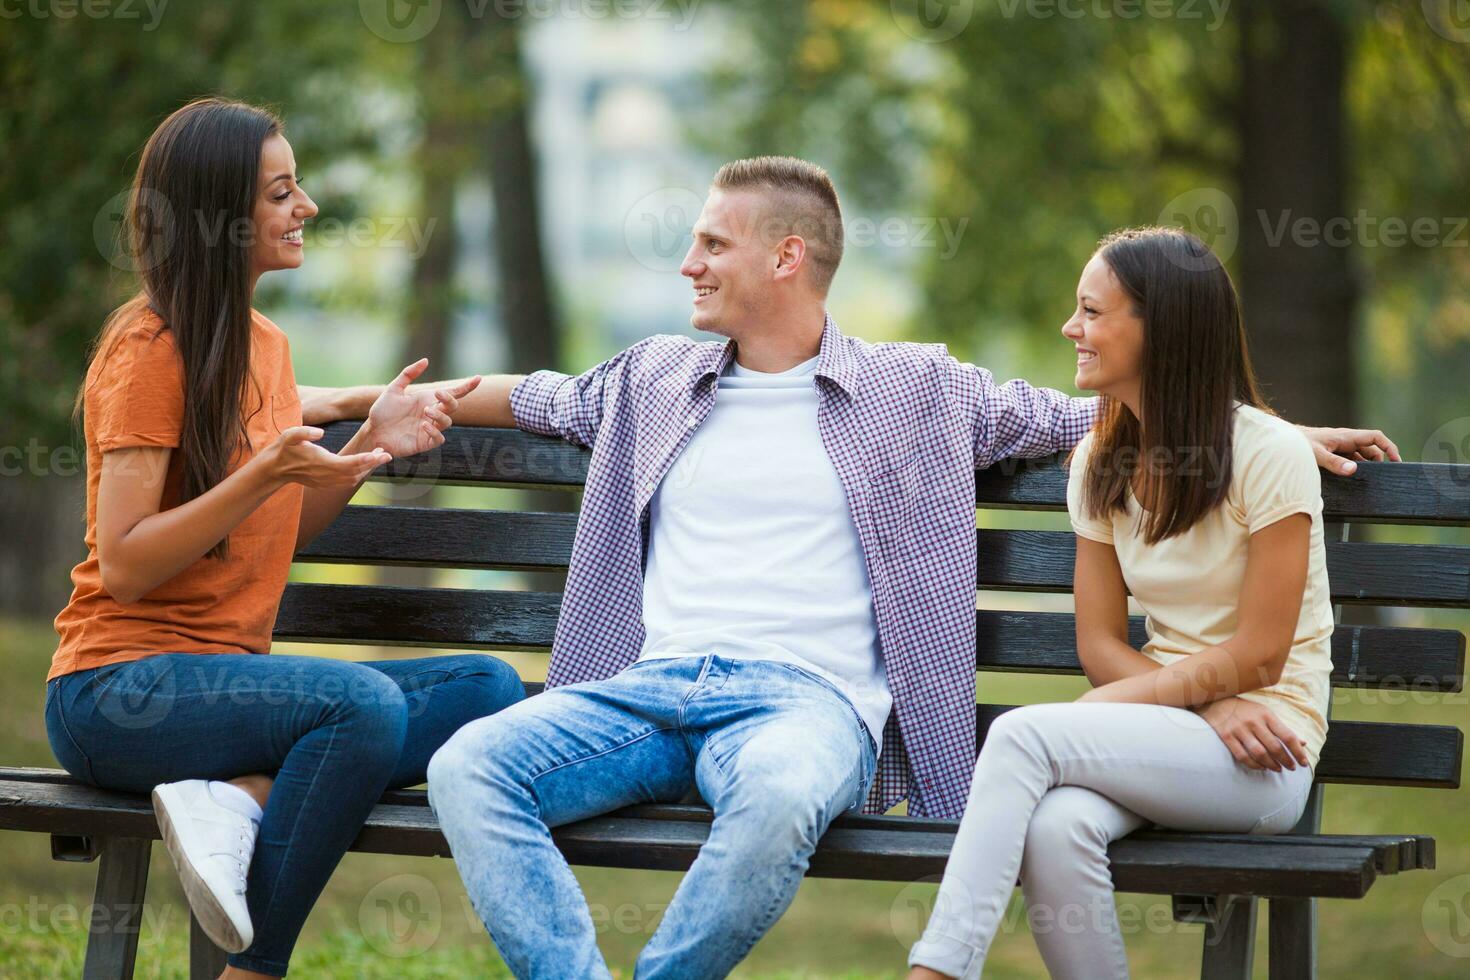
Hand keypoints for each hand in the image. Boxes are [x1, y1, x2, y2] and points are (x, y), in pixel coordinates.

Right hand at [265, 426, 389, 488]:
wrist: (274, 468)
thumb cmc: (284, 449)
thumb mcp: (290, 435)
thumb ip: (305, 432)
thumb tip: (321, 432)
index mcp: (322, 463)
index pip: (349, 464)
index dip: (366, 459)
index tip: (380, 454)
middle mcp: (327, 476)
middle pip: (356, 473)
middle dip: (372, 464)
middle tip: (386, 453)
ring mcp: (327, 482)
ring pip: (353, 479)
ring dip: (367, 469)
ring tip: (378, 456)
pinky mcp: (326, 484)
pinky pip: (347, 482)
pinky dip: (358, 474)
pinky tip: (365, 464)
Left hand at [365, 358, 481, 458]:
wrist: (373, 431)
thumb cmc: (383, 411)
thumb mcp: (394, 389)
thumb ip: (408, 374)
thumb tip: (426, 360)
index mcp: (428, 400)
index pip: (452, 393)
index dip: (467, 386)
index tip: (478, 378)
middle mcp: (432, 413)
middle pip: (453, 406)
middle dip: (449, 399)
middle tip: (437, 394)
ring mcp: (430, 428)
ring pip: (447, 421)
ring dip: (440, 415)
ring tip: (425, 411)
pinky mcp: (425, 442)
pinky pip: (439, 438)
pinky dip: (435, 431)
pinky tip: (424, 424)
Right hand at [1196, 697, 1308, 771]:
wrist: (1214, 701)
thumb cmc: (1244, 709)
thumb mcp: (1265, 713)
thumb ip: (1282, 728)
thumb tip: (1303, 743)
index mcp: (1266, 715)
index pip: (1287, 736)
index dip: (1298, 751)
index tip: (1303, 762)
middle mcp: (1254, 722)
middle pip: (1275, 747)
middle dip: (1286, 760)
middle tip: (1292, 768)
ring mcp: (1239, 729)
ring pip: (1260, 753)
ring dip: (1271, 764)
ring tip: (1278, 769)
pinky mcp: (1226, 736)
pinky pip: (1243, 756)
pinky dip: (1254, 765)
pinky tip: (1261, 767)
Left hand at [1298, 425, 1400, 476]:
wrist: (1285, 440)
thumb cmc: (1299, 443)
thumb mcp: (1317, 454)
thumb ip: (1333, 463)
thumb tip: (1352, 470)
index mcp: (1347, 436)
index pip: (1375, 437)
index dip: (1389, 447)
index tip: (1396, 461)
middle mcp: (1346, 440)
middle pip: (1370, 450)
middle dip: (1378, 463)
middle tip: (1382, 479)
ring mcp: (1340, 447)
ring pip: (1360, 457)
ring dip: (1365, 468)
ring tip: (1369, 482)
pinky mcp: (1334, 454)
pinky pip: (1350, 461)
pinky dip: (1354, 469)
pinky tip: (1352, 481)